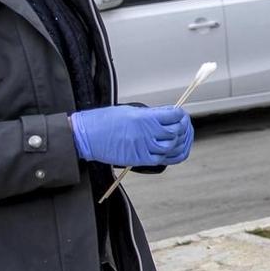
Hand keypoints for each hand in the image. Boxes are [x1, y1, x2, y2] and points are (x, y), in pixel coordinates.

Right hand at [70, 105, 193, 167]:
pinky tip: (173, 151)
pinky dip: (171, 155)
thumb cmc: (103, 121)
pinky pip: (162, 160)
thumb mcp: (129, 110)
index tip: (180, 115)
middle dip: (183, 128)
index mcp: (145, 117)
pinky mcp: (139, 159)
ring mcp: (144, 147)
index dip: (181, 115)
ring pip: (172, 146)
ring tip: (179, 137)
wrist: (86, 136)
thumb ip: (150, 115)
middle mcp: (147, 133)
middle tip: (183, 126)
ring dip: (179, 142)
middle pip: (176, 131)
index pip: (175, 116)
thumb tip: (166, 116)